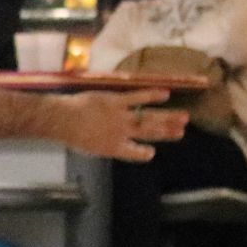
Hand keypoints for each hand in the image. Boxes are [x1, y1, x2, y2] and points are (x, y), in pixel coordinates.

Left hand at [59, 88, 187, 160]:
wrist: (62, 120)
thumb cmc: (70, 134)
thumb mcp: (86, 146)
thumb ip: (102, 143)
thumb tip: (108, 143)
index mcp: (112, 148)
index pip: (134, 153)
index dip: (143, 153)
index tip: (151, 152)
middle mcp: (121, 134)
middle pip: (149, 133)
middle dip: (167, 132)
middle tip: (182, 131)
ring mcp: (120, 117)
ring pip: (149, 118)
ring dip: (168, 117)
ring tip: (184, 117)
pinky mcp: (116, 102)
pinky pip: (138, 97)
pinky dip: (152, 95)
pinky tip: (166, 93)